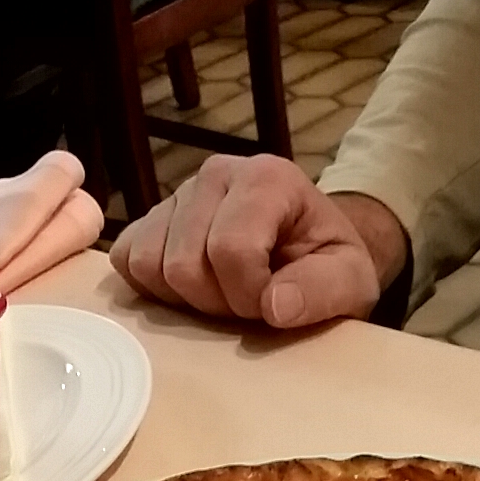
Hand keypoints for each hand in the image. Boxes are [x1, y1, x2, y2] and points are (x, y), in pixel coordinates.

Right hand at [109, 154, 407, 328]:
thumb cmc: (329, 265)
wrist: (311, 250)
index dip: (248, 296)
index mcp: (266, 178)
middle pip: (185, 264)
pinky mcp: (151, 219)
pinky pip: (128, 262)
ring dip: (187, 300)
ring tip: (223, 295)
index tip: (272, 305)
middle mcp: (216, 174)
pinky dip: (155, 290)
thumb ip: (323, 291)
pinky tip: (193, 291)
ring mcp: (177, 195)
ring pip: (150, 266)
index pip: (230, 250)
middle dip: (218, 302)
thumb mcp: (351, 282)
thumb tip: (275, 306)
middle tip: (248, 303)